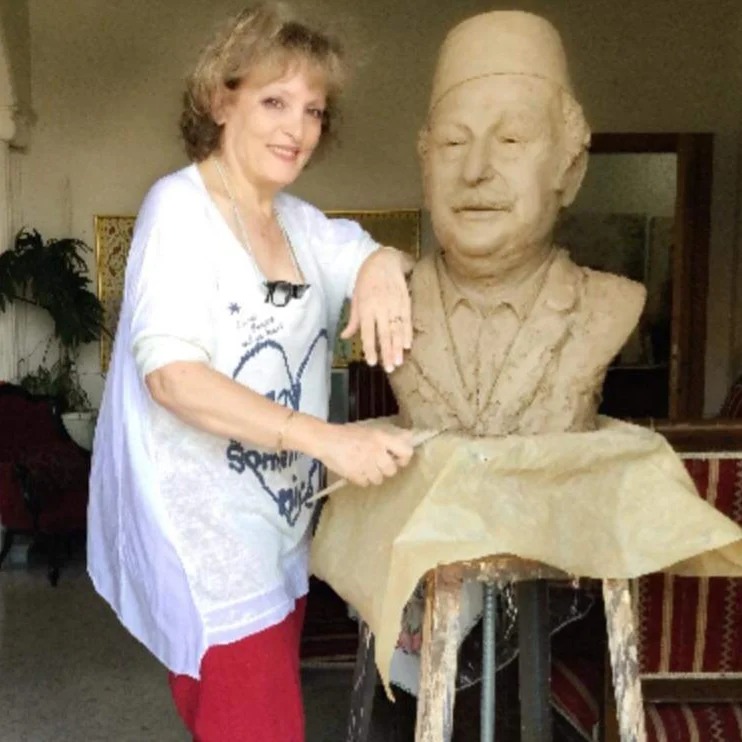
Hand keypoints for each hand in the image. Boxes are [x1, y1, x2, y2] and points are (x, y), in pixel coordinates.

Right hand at [317, 422, 413, 487]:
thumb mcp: (370, 429)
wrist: (325, 440)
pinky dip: (361, 479)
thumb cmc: (347, 433)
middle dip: (385, 469)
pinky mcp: (355, 475)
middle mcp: (376, 451)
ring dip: (373, 475)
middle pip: (392, 470)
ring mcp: (366, 464)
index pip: (406, 451)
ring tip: (364, 466)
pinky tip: (355, 470)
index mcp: (381, 438)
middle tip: (376, 463)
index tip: (398, 459)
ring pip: (379, 479)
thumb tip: (410, 436)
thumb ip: (389, 436)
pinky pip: (365, 483)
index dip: (404, 458)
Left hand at [341, 247, 413, 371]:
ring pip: (397, 329)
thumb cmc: (366, 279)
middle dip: (387, 352)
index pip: (368, 332)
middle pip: (384, 334)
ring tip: (399, 362)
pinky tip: (408, 345)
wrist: (384, 259)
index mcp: (366, 307)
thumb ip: (353, 319)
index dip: (370, 348)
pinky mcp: (405, 300)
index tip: (372, 362)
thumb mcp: (356, 298)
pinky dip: (408, 333)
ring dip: (398, 347)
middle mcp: (381, 307)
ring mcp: (395, 304)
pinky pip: (407, 320)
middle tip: (390, 368)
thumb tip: (345, 336)